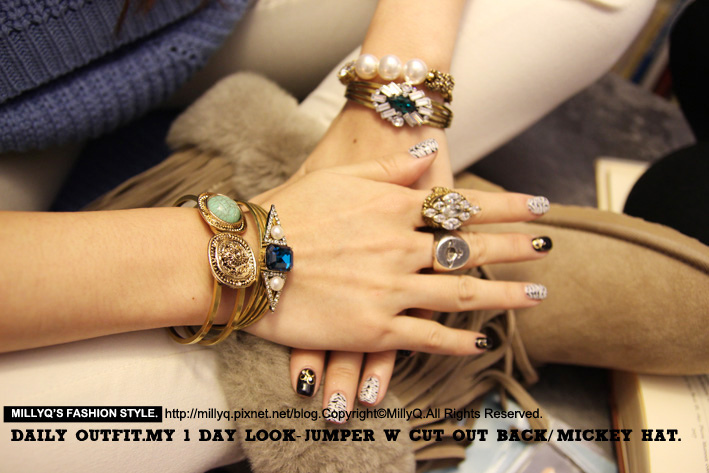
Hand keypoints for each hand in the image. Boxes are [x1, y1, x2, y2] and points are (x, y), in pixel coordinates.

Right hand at [245, 150, 550, 419]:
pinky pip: (424, 337)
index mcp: (393, 210)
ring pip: (460, 294)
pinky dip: (455, 342)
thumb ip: (392, 168)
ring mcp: (390, 289)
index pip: (462, 205)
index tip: (539, 206)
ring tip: (536, 294)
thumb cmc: (288, 211)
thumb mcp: (341, 177)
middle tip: (547, 248)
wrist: (247, 257)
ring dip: (503, 295)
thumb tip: (431, 151)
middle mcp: (400, 248)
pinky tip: (479, 342)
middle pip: (470, 249)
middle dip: (514, 247)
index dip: (506, 205)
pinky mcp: (372, 327)